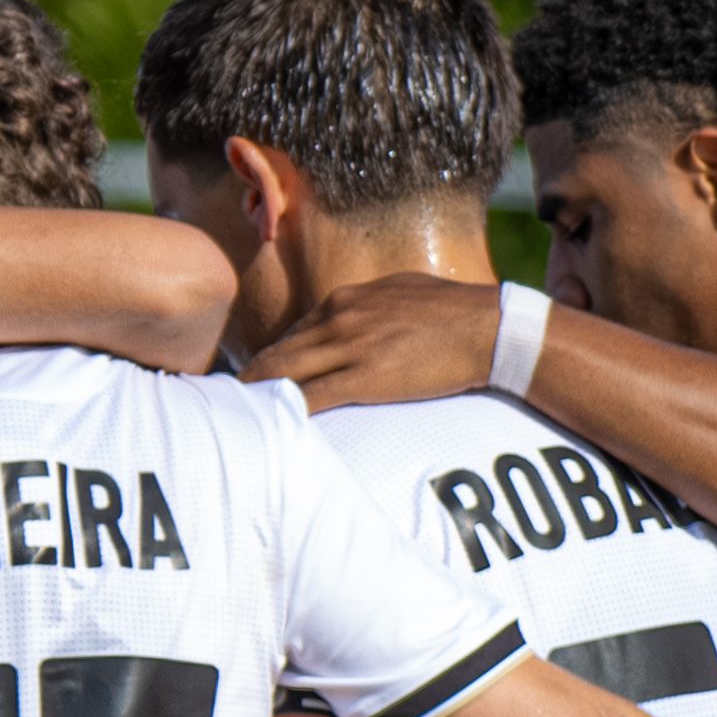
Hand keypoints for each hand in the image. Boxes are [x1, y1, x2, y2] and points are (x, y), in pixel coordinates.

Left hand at [244, 272, 503, 410]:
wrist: (486, 329)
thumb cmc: (451, 310)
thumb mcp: (399, 291)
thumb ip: (367, 304)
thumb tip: (350, 314)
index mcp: (346, 300)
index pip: (295, 332)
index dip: (275, 358)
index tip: (259, 378)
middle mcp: (339, 320)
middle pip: (280, 353)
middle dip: (252, 378)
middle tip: (230, 402)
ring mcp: (350, 349)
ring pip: (288, 374)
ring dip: (261, 396)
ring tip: (241, 418)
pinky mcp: (365, 378)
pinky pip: (314, 398)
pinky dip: (288, 411)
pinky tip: (273, 425)